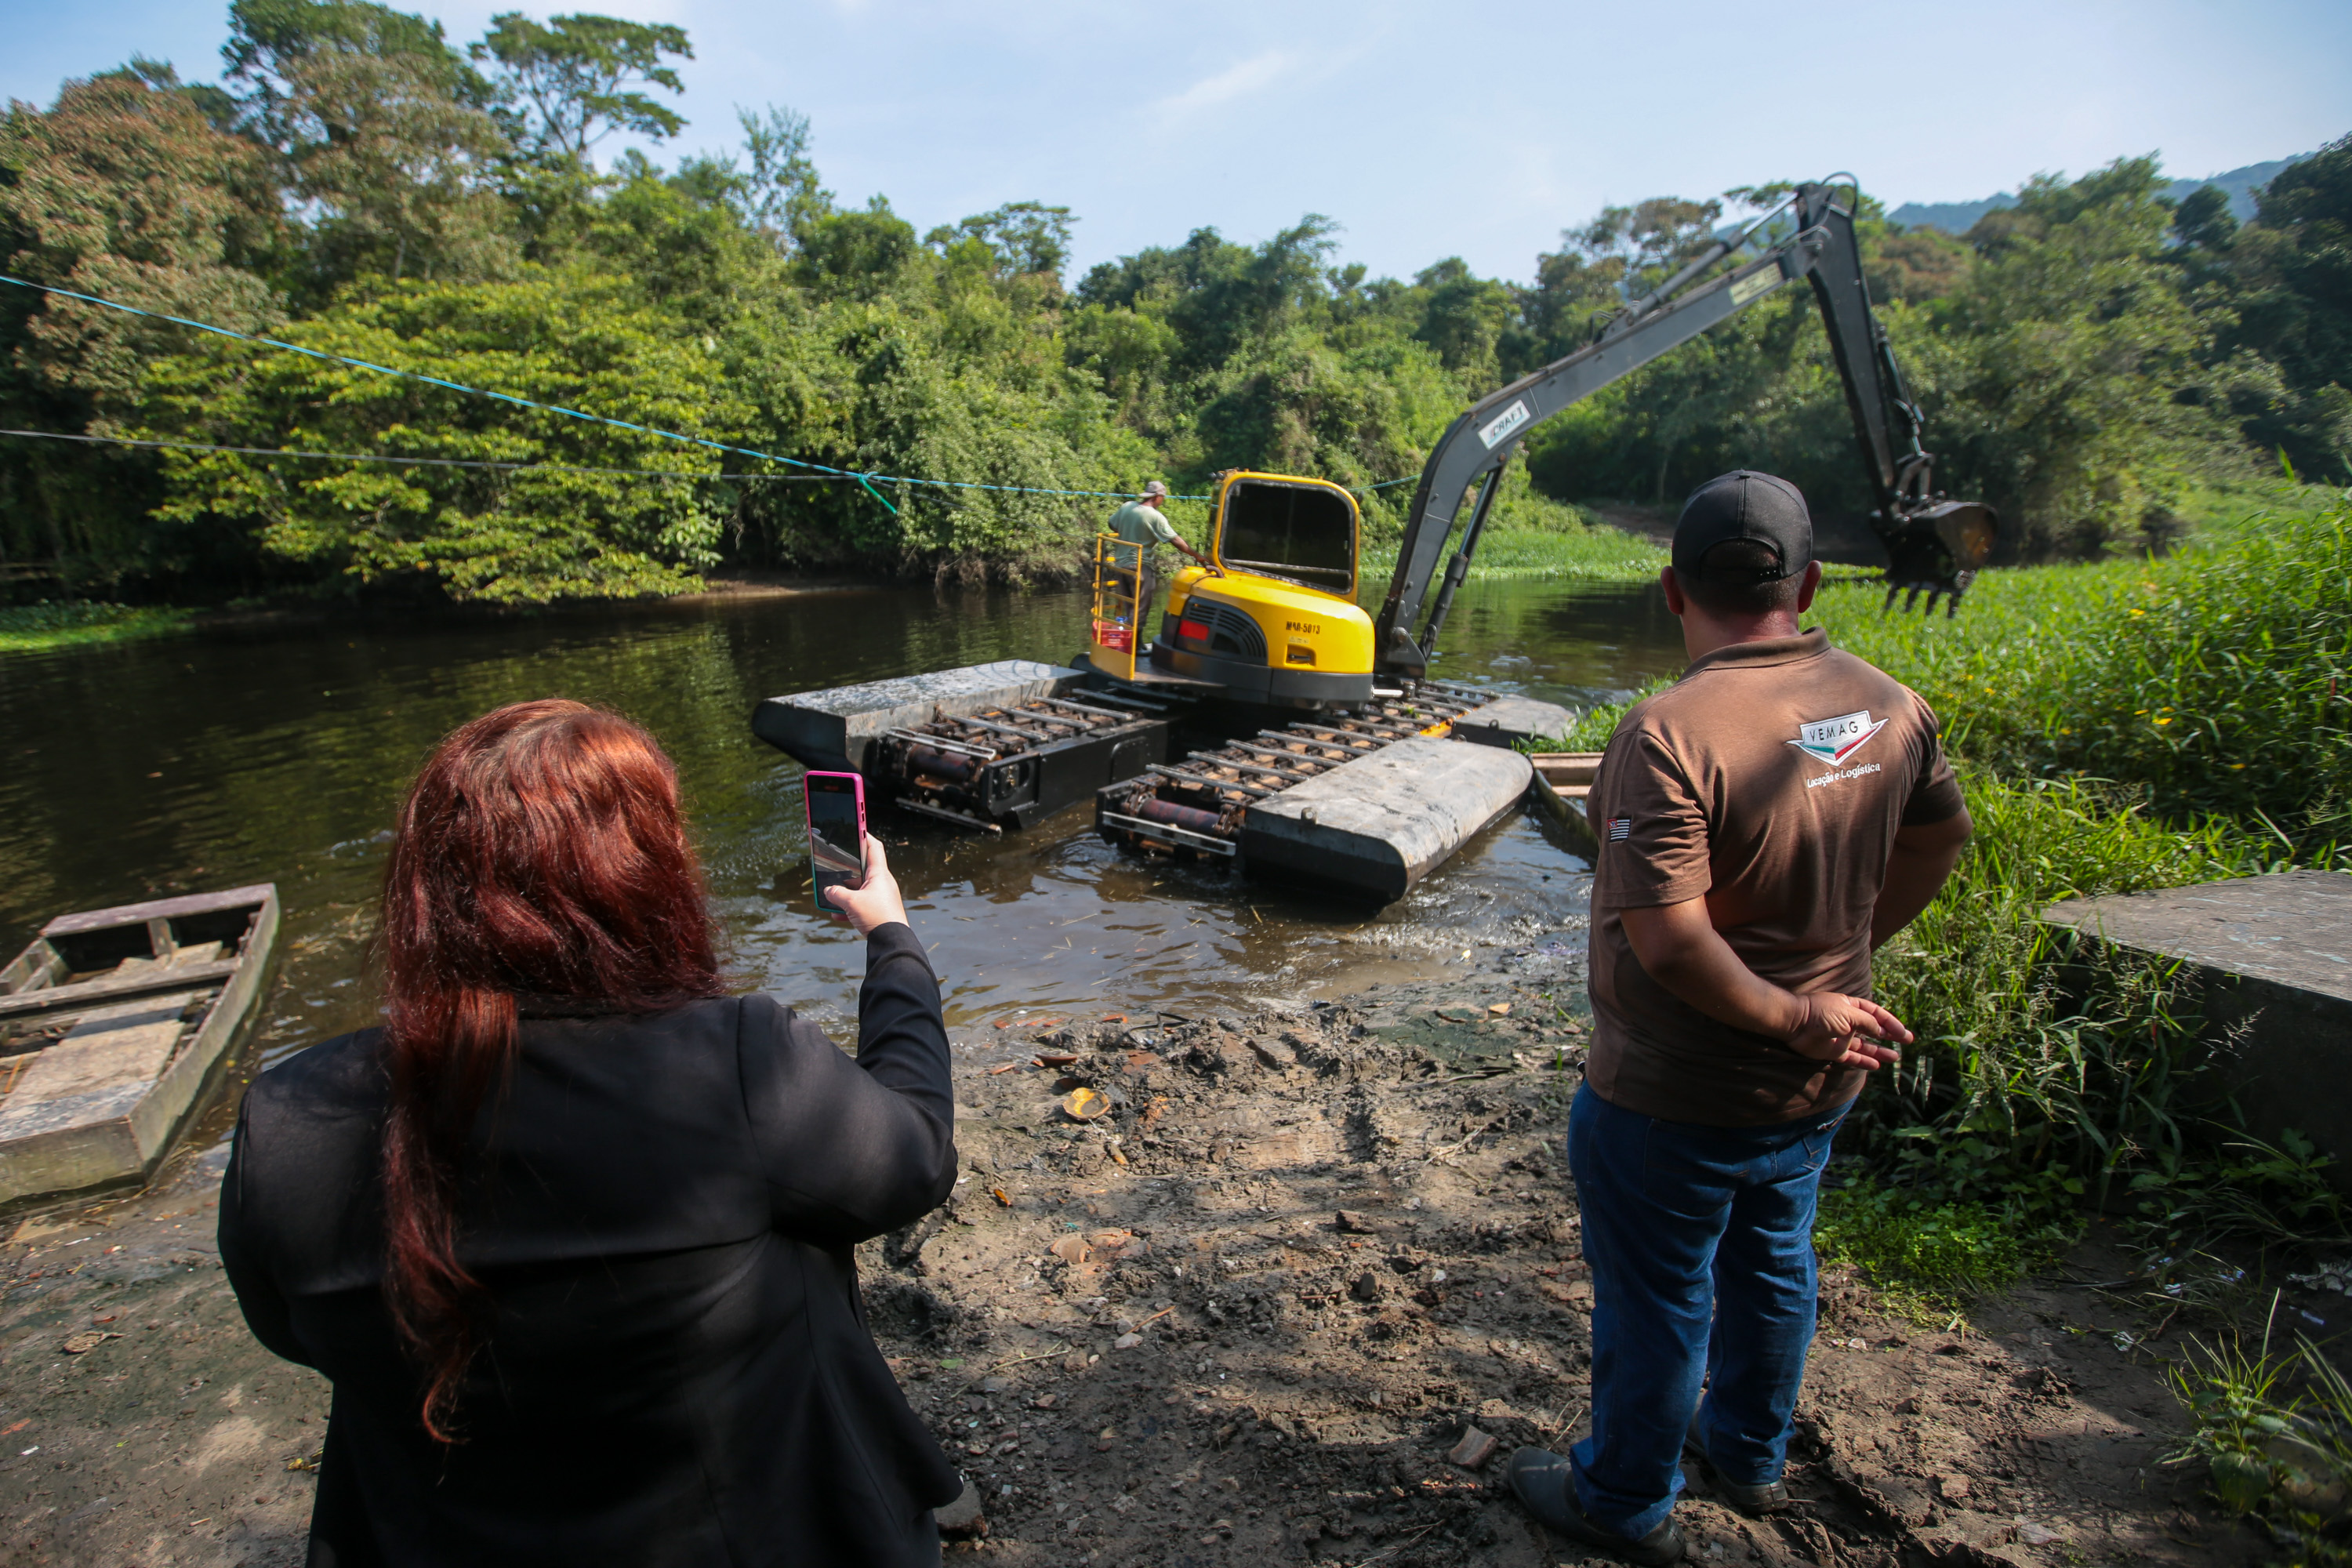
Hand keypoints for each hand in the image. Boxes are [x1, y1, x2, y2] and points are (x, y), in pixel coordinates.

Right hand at [823, 835, 909, 934]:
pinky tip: (837, 915)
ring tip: (831, 896)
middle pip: (862, 869)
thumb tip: (828, 891)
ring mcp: (881, 897)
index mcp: (879, 874)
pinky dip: (849, 908)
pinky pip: (861, 905)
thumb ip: (836, 894)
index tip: (856, 826)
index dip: (864, 835)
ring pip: (859, 889)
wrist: (892, 942)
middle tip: (834, 865)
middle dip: (846, 869)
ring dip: (845, 892)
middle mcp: (882, 883)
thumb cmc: (877, 917)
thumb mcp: (851, 903)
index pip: (873, 846)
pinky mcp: (879, 911)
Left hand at [1784, 991, 1910, 1071]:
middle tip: (1907, 1042)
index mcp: (1851, 1006)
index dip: (1891, 1023)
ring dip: (1880, 1052)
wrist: (1795, 1024)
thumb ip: (1867, 1023)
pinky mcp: (1833, 1051)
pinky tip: (1877, 1066)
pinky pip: (1852, 1058)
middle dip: (1890, 1036)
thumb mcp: (1849, 1013)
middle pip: (1873, 1030)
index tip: (1903, 1033)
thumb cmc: (1820, 1013)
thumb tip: (1882, 1031)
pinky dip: (1864, 1062)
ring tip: (1895, 1058)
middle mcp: (1848, 1022)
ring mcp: (1841, 1037)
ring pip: (1865, 1046)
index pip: (1876, 1014)